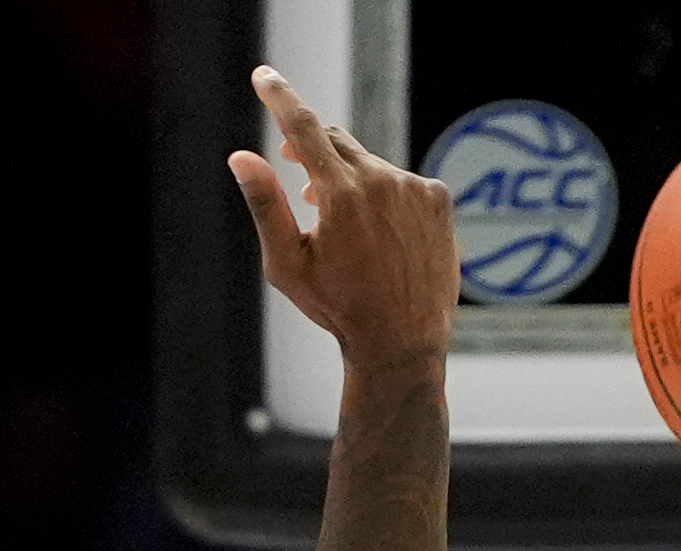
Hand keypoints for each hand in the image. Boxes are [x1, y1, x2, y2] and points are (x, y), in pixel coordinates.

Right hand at [228, 68, 456, 363]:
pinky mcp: (440, 201)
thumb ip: (265, 205)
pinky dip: (385, 194)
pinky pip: (403, 181)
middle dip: (311, 149)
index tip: (264, 76)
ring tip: (342, 225)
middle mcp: (382, 182)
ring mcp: (416, 190)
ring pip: (370, 164)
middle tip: (294, 166)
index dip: (280, 97)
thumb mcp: (287, 263)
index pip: (302, 127)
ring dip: (350, 181)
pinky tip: (380, 233)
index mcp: (340, 195)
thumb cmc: (338, 308)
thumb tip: (241, 156)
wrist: (403, 344)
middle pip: (335, 142)